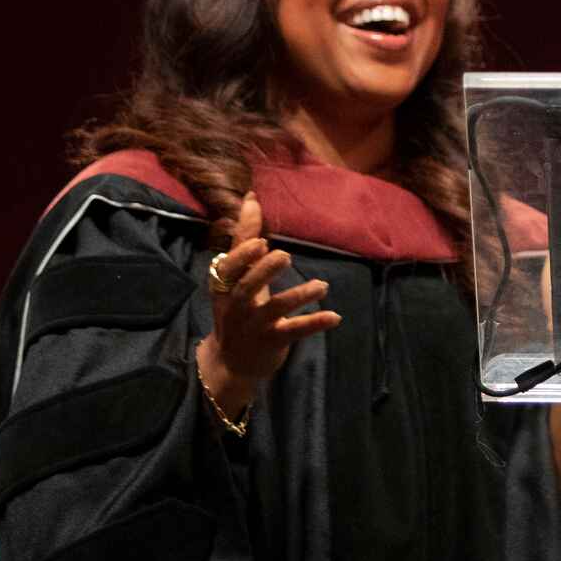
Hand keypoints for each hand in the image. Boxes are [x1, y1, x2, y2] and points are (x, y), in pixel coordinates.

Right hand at [196, 193, 338, 420]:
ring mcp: (254, 327)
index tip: (260, 241)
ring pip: (274, 310)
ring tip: (322, 285)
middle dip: (264, 271)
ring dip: (298, 296)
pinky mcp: (271, 343)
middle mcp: (236, 306)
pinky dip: (314, 323)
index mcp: (225, 287)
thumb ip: (244, 240)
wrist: (232, 363)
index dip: (242, 256)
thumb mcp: (236, 278)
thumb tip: (251, 197)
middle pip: (247, 288)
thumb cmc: (238, 309)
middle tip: (285, 256)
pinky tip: (334, 316)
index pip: (229, 268)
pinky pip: (294, 332)